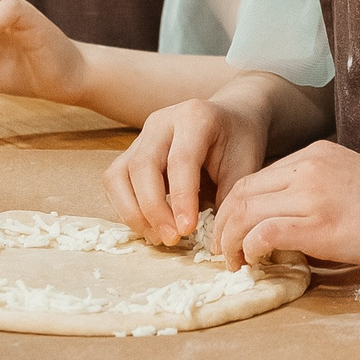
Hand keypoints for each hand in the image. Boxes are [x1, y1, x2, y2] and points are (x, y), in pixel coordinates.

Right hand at [104, 91, 269, 247]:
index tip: (187, 230)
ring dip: (133, 212)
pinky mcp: (130, 152)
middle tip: (172, 239)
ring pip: (118, 175)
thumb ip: (229, 199)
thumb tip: (214, 242)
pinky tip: (149, 226)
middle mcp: (161, 122)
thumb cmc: (239, 142)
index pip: (180, 160)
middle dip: (154, 209)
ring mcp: (141, 136)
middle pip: (143, 166)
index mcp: (194, 117)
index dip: (181, 198)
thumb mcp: (245, 166)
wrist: (230, 118)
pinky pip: (114, 182)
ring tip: (158, 237)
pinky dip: (126, 208)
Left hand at [207, 139, 359, 268]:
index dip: (235, 207)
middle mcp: (309, 167)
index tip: (232, 233)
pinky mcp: (321, 224)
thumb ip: (317, 192)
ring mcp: (314, 194)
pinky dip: (252, 248)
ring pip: (247, 211)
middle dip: (224, 224)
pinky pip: (266, 232)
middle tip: (222, 252)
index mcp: (316, 154)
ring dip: (232, 241)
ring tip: (234, 264)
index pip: (257, 177)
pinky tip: (256, 262)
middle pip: (243, 191)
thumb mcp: (352, 183)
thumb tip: (285, 224)